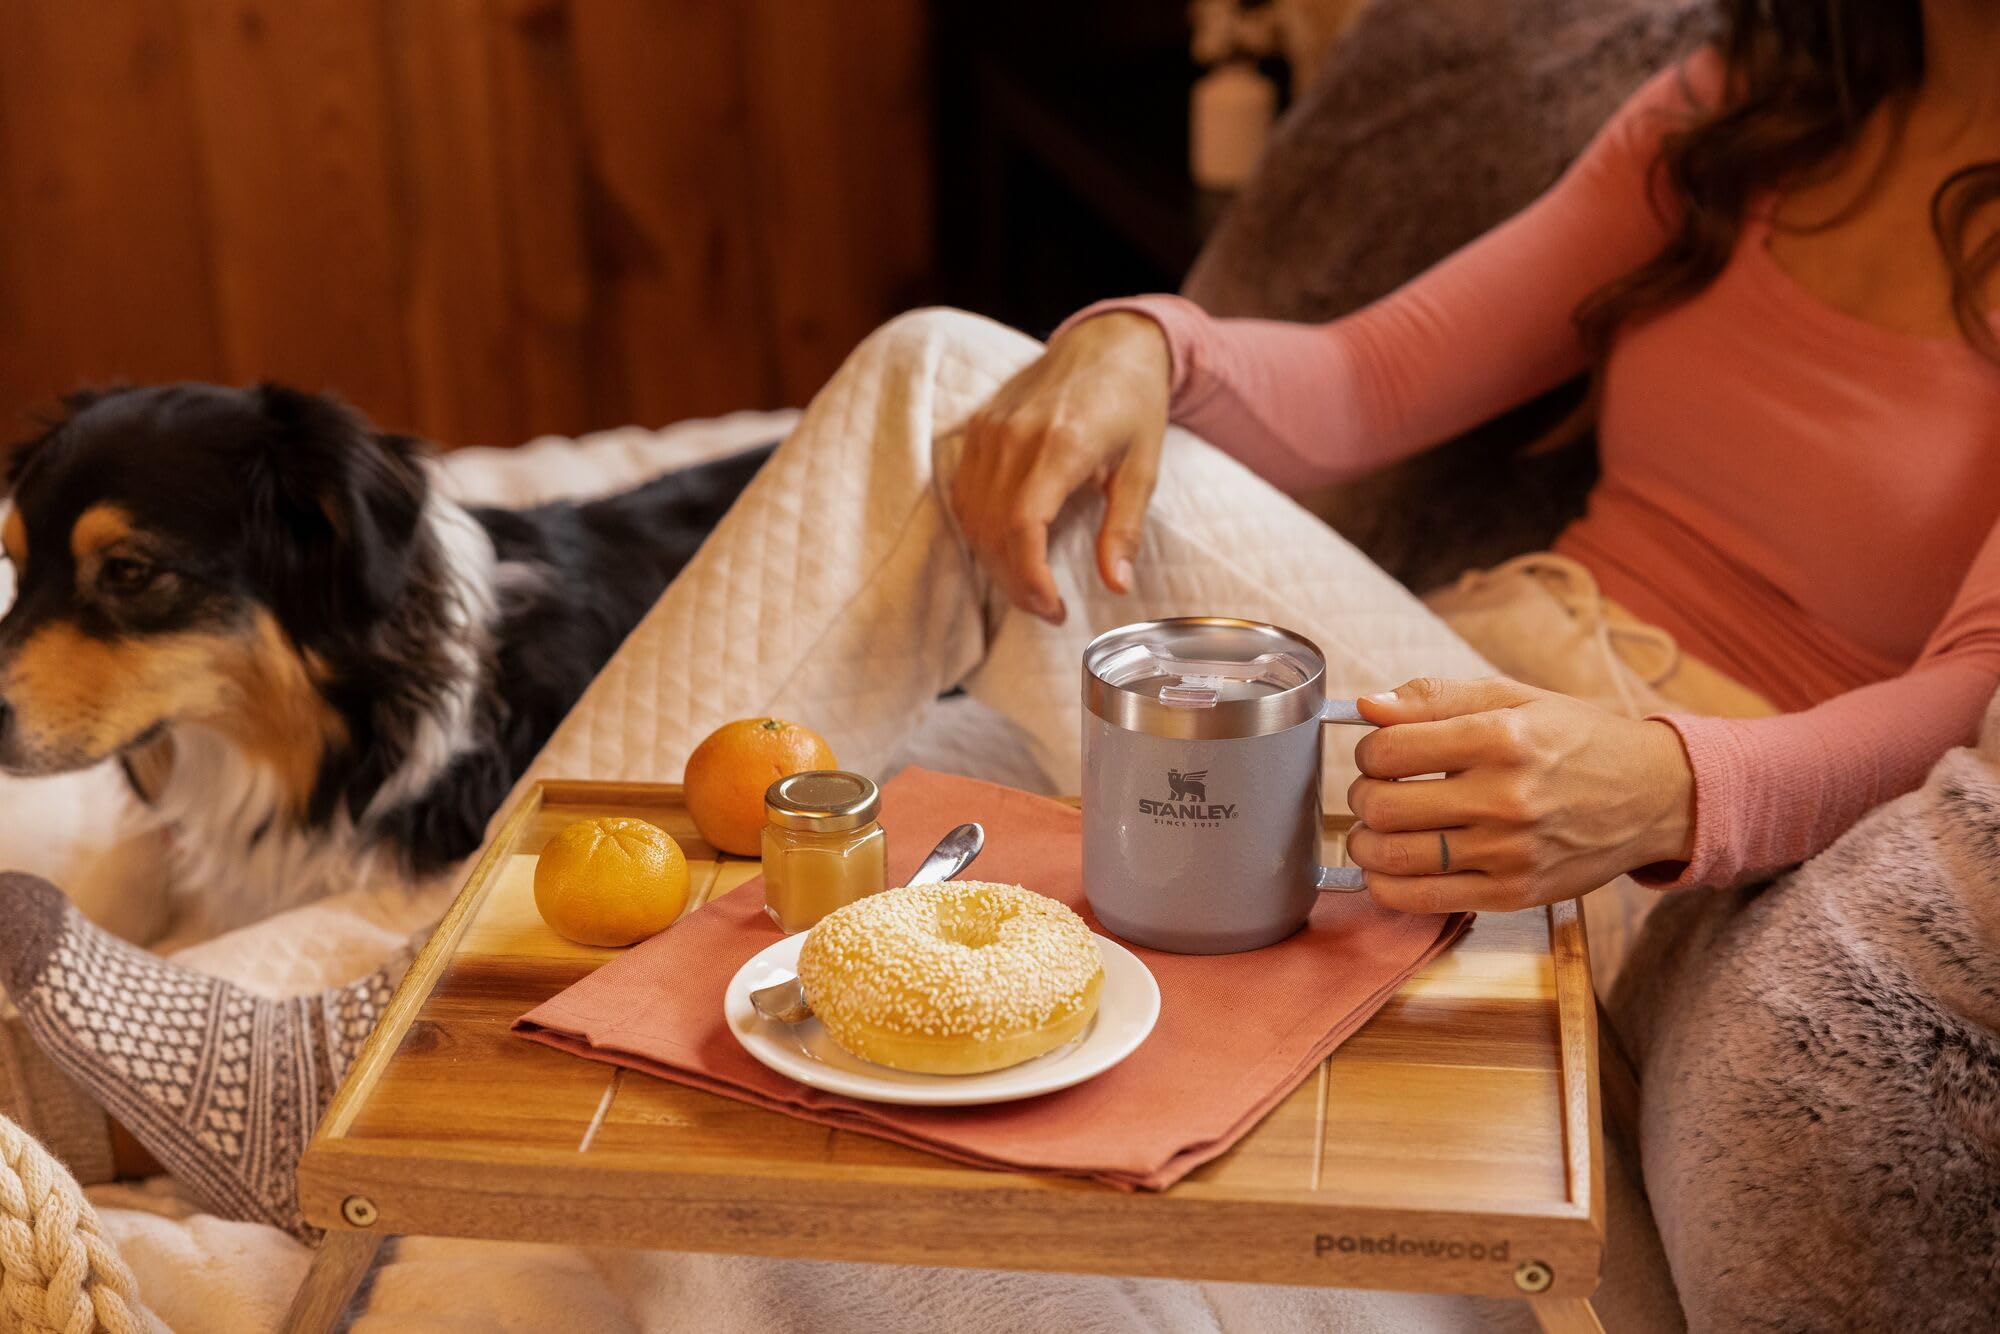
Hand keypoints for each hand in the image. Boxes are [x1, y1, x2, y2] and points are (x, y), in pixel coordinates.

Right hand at [952, 313, 1169, 622]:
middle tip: (1047, 608)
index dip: (1030, 578)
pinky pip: (965, 496)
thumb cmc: (1132, 404)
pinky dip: (980, 532)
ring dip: (996, 564)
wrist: (1107, 342)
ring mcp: (989, 430)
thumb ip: (1124, 528)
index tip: (1053, 607)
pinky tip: (1007, 550)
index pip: (1022, 526)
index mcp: (1061, 443)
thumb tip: (1117, 584)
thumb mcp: (1143, 467)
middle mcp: (1014, 435)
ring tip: (1030, 586)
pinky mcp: (977, 428)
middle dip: (1016, 583)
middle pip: (993, 531)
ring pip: (973, 518)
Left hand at [1343, 677, 1695, 912]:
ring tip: (1377, 828)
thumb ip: (1435, 697)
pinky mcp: (1513, 895)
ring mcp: (1509, 853)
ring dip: (1366, 841)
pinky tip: (1391, 866)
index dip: (1368, 751)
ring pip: (1392, 857)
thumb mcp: (1514, 697)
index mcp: (1501, 739)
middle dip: (1362, 795)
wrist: (1654, 796)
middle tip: (1375, 790)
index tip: (1381, 753)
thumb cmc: (1578, 740)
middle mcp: (1505, 799)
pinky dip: (1386, 885)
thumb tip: (1367, 707)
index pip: (1388, 750)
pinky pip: (1420, 900)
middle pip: (1382, 805)